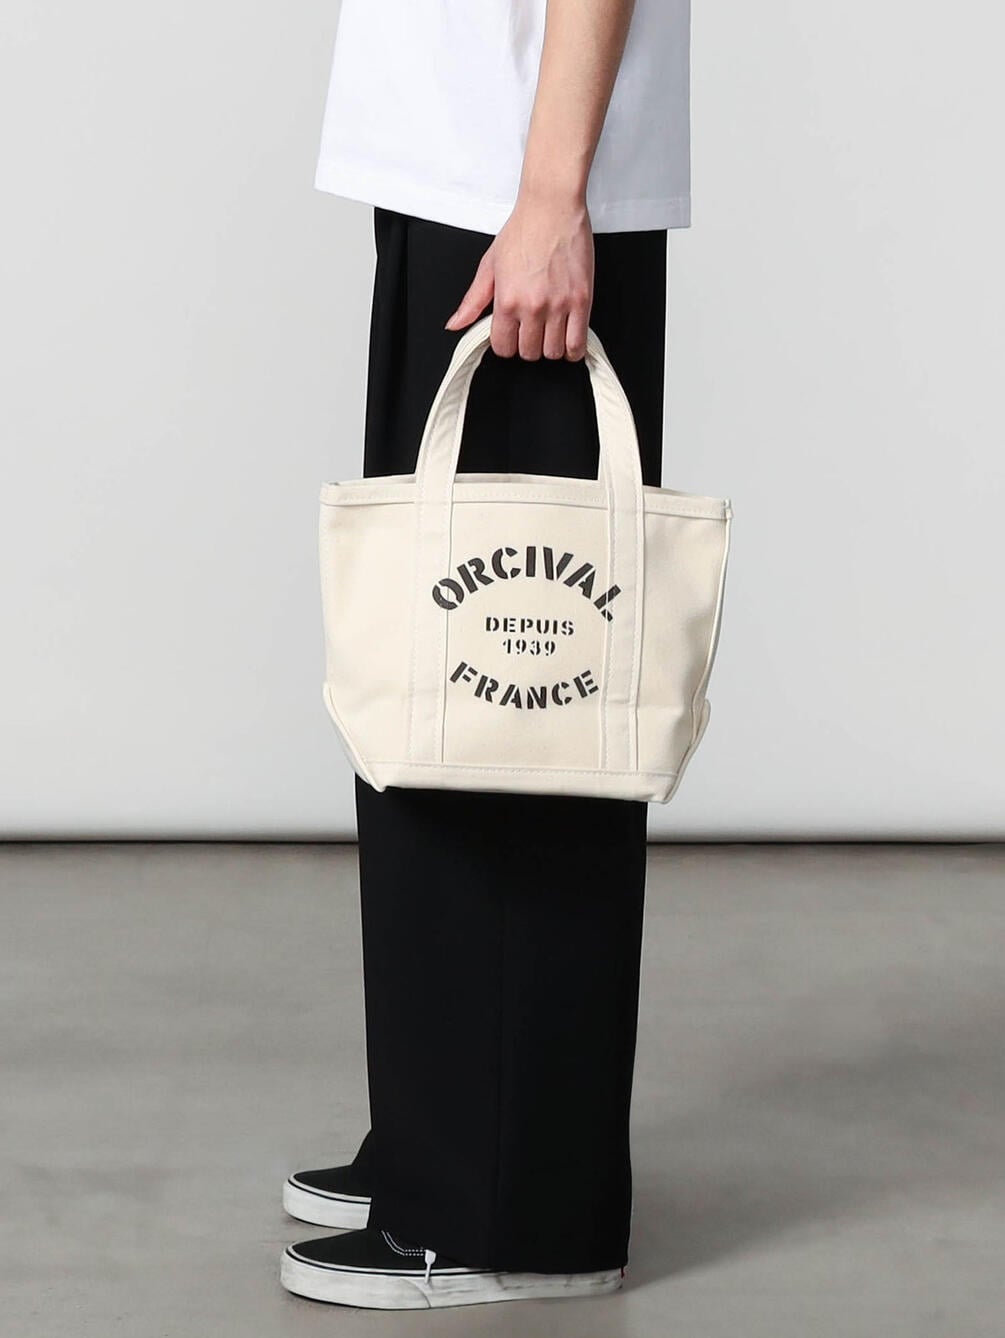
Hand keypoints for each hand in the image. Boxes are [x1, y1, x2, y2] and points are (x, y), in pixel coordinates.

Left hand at [445, 190, 593, 361]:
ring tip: (550, 330)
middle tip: (531, 328)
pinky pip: (578, 343)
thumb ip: (472, 301)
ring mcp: (559, 306)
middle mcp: (532, 307)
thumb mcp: (489, 266)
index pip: (504, 348)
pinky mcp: (581, 301)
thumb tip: (455, 324)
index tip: (512, 334)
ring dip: (550, 346)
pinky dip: (572, 349)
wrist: (552, 207)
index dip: (507, 344)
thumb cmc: (523, 230)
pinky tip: (568, 338)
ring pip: (553, 352)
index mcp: (507, 301)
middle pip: (529, 353)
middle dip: (528, 344)